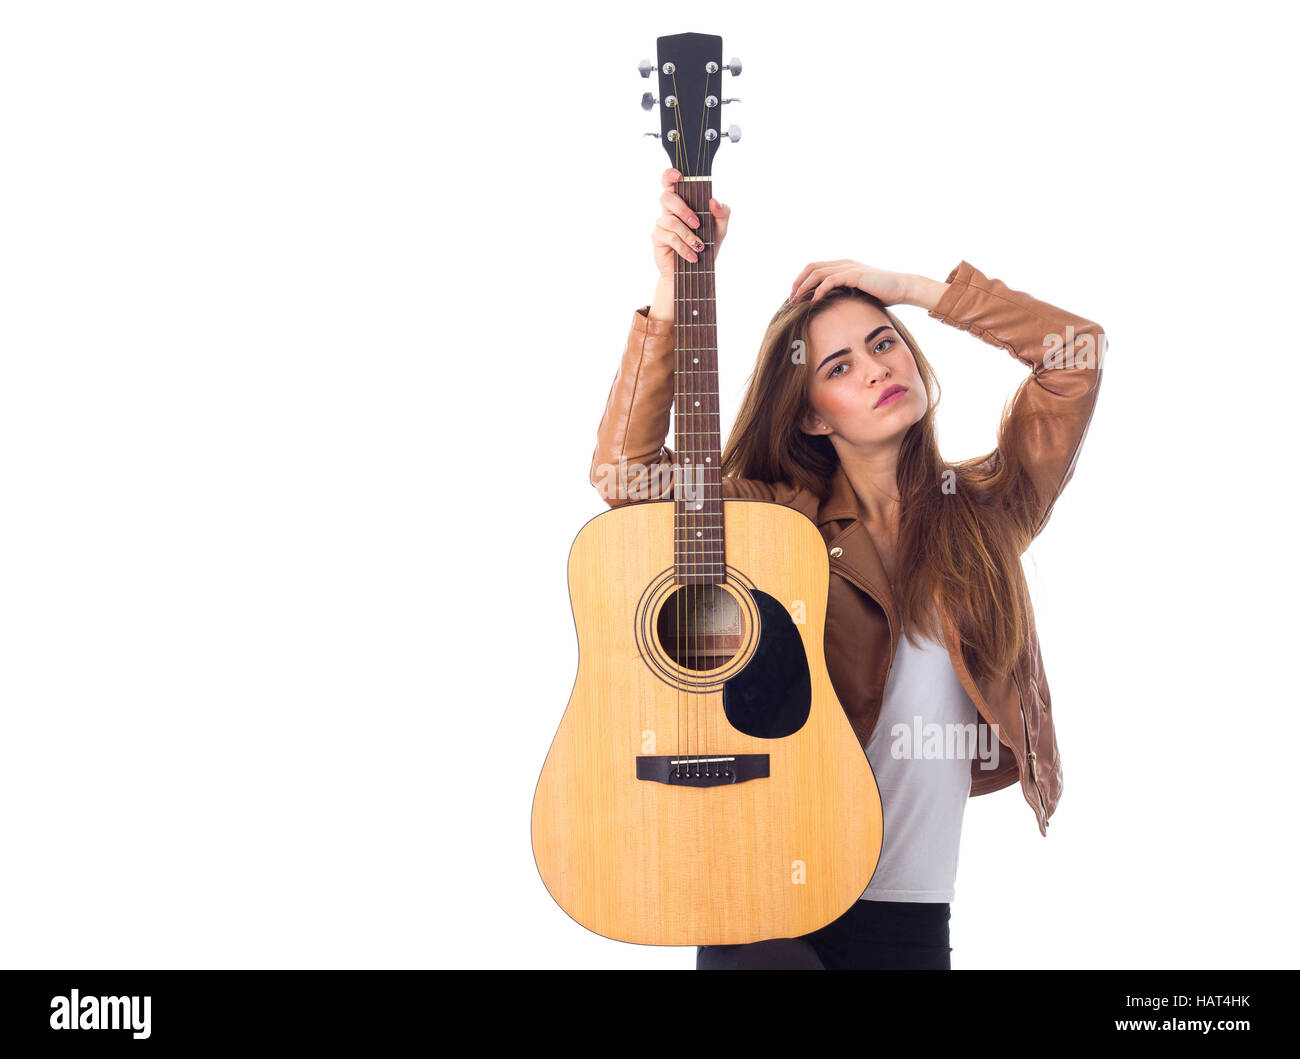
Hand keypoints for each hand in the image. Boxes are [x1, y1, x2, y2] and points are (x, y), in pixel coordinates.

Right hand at [652, 168, 731, 279]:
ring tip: (699, 245)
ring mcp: (662, 224)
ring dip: (687, 233)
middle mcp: (669, 210)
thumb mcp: (720, 230)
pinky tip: (692, 256)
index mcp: (683, 202)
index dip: (669, 175)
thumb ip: (722, 214)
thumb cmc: (706, 248)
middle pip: (667, 197)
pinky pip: (669, 237)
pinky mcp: (658, 239)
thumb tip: (714, 201)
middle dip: (683, 209)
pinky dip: (684, 247)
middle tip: (697, 223)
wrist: (695, 274)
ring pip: (669, 220)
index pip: (671, 183)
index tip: (678, 175)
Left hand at [789, 260, 915, 306]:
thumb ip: (843, 295)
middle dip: (798, 283)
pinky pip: (831, 280)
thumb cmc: (882, 294)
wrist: (902, 288)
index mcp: (842, 266)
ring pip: (818, 273)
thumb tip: (829, 309)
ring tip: (797, 301)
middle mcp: (843, 263)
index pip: (814, 268)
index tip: (795, 297)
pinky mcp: (855, 275)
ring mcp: (849, 268)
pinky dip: (820, 290)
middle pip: (811, 267)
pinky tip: (814, 302)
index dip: (801, 280)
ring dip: (804, 287)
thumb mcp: (857, 294)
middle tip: (790, 300)